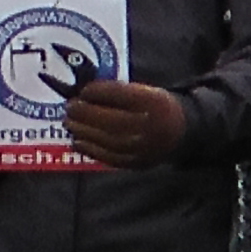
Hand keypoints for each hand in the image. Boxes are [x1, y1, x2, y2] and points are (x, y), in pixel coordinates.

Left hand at [63, 77, 186, 167]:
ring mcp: (140, 146)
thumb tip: (86, 94)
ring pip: (104, 138)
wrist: (181, 133)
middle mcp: (147, 124)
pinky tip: (77, 141)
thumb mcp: (146, 90)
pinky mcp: (135, 162)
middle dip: (84, 112)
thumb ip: (119, 91)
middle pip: (108, 118)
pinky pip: (107, 156)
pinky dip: (89, 149)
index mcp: (151, 101)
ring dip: (82, 130)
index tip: (83, 91)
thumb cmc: (157, 106)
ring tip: (70, 122)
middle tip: (70, 107)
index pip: (118, 94)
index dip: (96, 92)